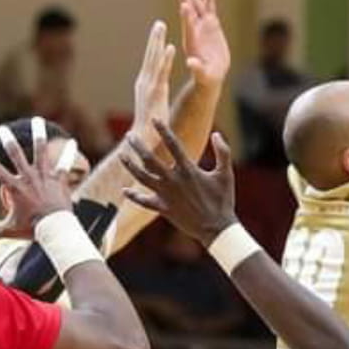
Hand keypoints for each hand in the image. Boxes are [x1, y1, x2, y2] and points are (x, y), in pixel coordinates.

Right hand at [0, 120, 75, 238]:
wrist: (55, 228)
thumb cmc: (31, 229)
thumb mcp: (9, 230)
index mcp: (14, 187)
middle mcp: (28, 177)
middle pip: (15, 154)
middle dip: (7, 141)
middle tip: (1, 129)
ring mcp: (44, 176)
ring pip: (40, 150)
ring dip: (38, 134)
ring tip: (37, 120)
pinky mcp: (59, 179)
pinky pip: (64, 163)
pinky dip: (69, 153)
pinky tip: (73, 141)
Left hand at [120, 122, 238, 241]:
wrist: (216, 228)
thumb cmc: (223, 200)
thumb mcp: (226, 174)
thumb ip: (223, 152)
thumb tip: (216, 134)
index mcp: (188, 170)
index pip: (172, 145)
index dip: (163, 130)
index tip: (154, 119)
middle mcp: (174, 181)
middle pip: (150, 159)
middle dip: (138, 146)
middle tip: (129, 135)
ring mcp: (166, 195)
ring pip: (142, 178)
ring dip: (130, 166)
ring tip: (122, 155)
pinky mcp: (163, 209)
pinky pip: (144, 201)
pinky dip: (134, 196)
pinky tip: (125, 190)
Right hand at [128, 20, 177, 139]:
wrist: (142, 140)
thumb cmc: (149, 127)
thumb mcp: (152, 107)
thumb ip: (154, 97)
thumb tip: (156, 93)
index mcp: (145, 85)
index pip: (150, 62)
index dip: (153, 48)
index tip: (157, 35)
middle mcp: (145, 82)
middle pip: (150, 56)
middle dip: (154, 39)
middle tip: (159, 24)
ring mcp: (149, 86)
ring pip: (154, 59)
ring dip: (157, 41)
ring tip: (161, 25)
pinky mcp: (156, 92)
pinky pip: (162, 72)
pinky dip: (165, 58)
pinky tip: (170, 46)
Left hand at [178, 0, 230, 88]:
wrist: (211, 75)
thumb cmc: (206, 78)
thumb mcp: (202, 74)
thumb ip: (196, 68)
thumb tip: (191, 63)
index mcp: (191, 42)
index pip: (188, 27)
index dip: (186, 16)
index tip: (183, 5)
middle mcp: (195, 32)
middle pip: (189, 12)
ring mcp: (203, 27)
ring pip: (197, 6)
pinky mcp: (212, 25)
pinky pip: (210, 7)